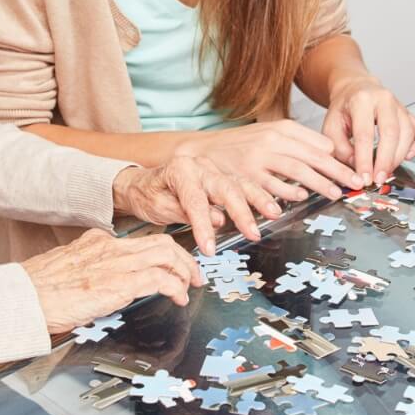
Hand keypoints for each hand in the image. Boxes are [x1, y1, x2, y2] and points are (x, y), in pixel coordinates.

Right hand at [20, 229, 202, 334]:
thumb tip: (101, 285)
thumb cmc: (37, 291)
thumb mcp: (67, 270)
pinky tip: (178, 297)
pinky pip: (159, 278)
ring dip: (185, 271)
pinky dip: (175, 287)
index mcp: (97, 242)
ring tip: (191, 286)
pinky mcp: (118, 283)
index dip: (163, 252)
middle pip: (161, 243)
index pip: (140, 241)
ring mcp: (115, 264)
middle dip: (183, 258)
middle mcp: (109, 247)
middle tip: (194, 274)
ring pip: (166, 255)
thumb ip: (88, 271)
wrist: (23, 298)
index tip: (172, 264)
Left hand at [113, 154, 284, 254]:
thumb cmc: (148, 194)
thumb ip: (185, 211)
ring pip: (240, 183)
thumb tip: (217, 219)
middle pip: (225, 188)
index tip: (209, 248)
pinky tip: (272, 207)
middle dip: (241, 212)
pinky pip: (243, 185)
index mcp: (180, 170)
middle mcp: (201, 166)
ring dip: (259, 200)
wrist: (142, 183)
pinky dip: (259, 196)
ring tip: (273, 214)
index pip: (195, 200)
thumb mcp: (158, 206)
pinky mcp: (222, 177)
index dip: (203, 226)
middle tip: (252, 232)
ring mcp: (214, 170)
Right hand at [175, 123, 357, 203]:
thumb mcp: (269, 133)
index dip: (338, 159)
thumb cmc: (239, 144)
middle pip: (311, 156)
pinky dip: (287, 192)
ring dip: (317, 183)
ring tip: (333, 193)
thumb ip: (298, 140)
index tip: (354, 170)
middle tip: (353, 184)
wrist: (201, 151)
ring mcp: (258, 158)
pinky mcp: (245, 175)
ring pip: (295, 170)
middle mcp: (271, 141)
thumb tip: (329, 149)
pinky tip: (300, 198)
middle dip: (336, 172)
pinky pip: (271, 185)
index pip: (317, 143)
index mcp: (280, 129)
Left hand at [322, 73, 414, 185]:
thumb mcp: (331, 125)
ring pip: (408, 133)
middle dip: (385, 161)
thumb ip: (340, 147)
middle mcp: (384, 100)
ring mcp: (400, 106)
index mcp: (361, 100)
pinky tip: (407, 156)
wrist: (356, 89)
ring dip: (398, 157)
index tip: (364, 177)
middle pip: (391, 133)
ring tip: (386, 171)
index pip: (365, 134)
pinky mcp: (410, 114)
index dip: (365, 159)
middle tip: (378, 179)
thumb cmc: (344, 108)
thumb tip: (356, 166)